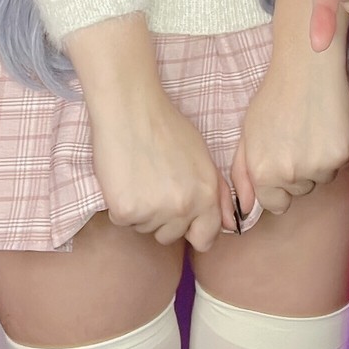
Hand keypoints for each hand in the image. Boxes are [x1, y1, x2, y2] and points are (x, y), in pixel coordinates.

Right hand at [66, 15, 233, 250]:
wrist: (131, 110)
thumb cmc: (167, 127)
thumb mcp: (202, 157)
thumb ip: (217, 193)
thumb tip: (228, 224)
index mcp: (206, 195)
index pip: (206, 239)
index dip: (193, 229)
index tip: (182, 217)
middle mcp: (184, 207)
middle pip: (171, 235)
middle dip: (163, 217)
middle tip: (154, 183)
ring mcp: (154, 211)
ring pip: (145, 229)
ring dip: (141, 211)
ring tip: (139, 177)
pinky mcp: (126, 210)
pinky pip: (123, 221)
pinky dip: (121, 205)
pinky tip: (124, 178)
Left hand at [231, 0, 348, 218]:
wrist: (306, 67)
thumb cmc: (274, 97)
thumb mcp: (248, 133)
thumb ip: (242, 173)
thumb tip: (243, 208)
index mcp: (263, 172)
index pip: (274, 205)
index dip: (277, 185)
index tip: (281, 161)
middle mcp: (290, 175)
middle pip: (299, 192)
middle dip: (298, 172)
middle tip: (296, 137)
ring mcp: (318, 166)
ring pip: (320, 179)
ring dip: (317, 162)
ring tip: (310, 129)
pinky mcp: (343, 155)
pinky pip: (339, 166)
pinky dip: (335, 151)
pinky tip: (326, 126)